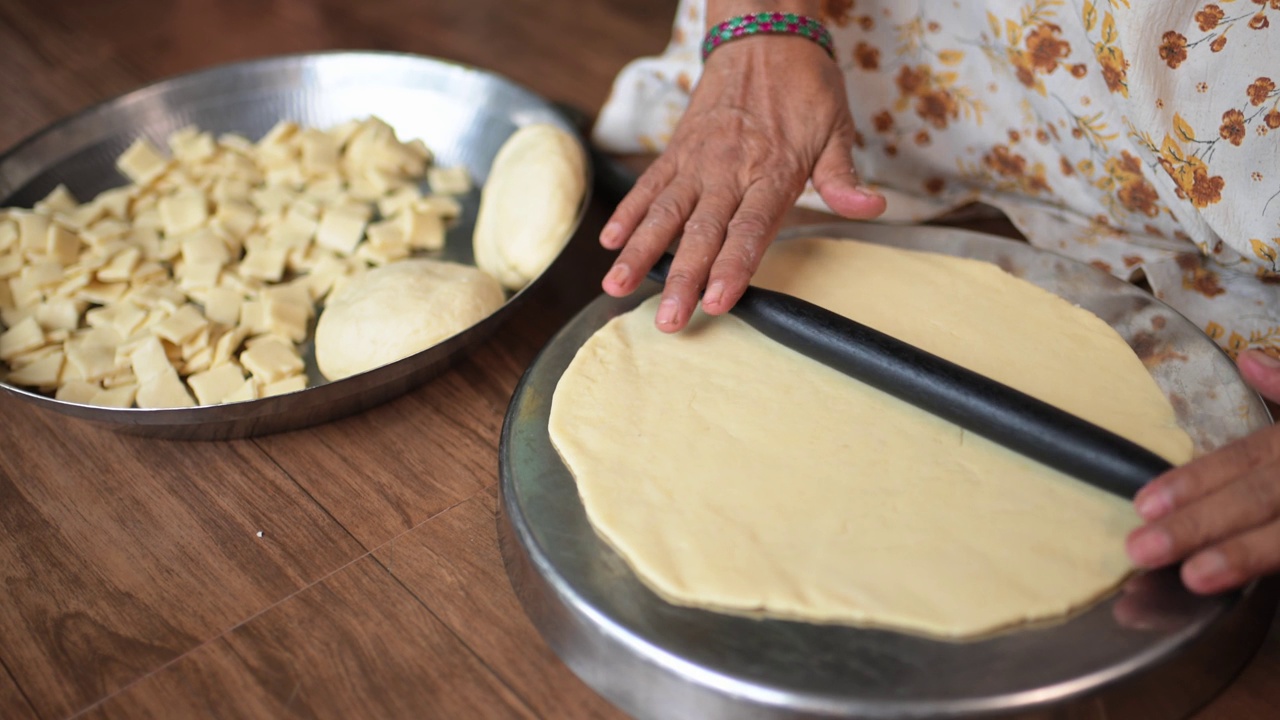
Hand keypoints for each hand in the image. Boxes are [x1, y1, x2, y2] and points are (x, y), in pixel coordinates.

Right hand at [599, 33, 885, 332]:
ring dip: (640, 253)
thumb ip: (842, 176)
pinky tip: (611, 242)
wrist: (763, 35)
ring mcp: (697, 160)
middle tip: (668, 320)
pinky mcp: (677, 150)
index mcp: (772, 171)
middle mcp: (729, 169)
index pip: (751, 229)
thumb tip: (871, 207)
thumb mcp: (837, 127)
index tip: (717, 302)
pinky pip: (648, 185)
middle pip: (702, 232)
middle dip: (683, 279)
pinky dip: (628, 213)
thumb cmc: (804, 87)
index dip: (733, 267)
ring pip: (664, 213)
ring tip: (617, 287)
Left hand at [1126, 349, 1279, 593]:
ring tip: (1193, 578)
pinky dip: (1268, 571)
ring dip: (1244, 555)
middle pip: (1260, 495)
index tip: (1143, 503)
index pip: (1245, 458)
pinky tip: (1236, 590)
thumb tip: (1252, 361)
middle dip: (1201, 524)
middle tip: (1140, 550)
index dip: (1197, 480)